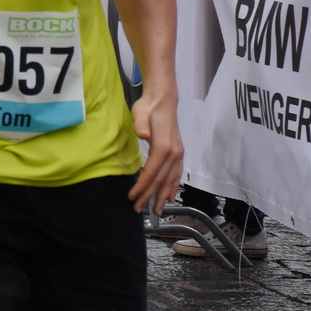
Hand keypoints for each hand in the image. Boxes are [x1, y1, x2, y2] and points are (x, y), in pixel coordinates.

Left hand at [126, 92, 183, 213]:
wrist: (163, 100)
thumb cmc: (149, 107)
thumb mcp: (140, 113)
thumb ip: (140, 123)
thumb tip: (142, 134)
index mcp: (164, 146)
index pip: (151, 172)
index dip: (142, 187)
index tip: (132, 197)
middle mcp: (174, 153)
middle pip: (161, 180)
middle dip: (149, 196)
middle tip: (138, 209)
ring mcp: (178, 154)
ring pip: (171, 180)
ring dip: (162, 196)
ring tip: (156, 210)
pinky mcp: (178, 153)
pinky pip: (177, 174)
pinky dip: (173, 186)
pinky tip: (170, 196)